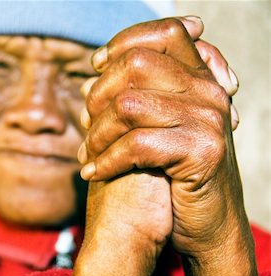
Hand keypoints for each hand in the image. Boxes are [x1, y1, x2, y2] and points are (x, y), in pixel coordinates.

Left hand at [68, 17, 259, 275]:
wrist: (206, 221)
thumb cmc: (171, 173)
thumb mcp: (155, 129)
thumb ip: (131, 100)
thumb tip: (87, 81)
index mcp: (200, 80)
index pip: (164, 34)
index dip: (124, 43)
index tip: (97, 65)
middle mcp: (208, 92)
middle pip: (138, 65)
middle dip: (100, 95)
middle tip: (87, 124)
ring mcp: (209, 119)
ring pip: (129, 106)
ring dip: (98, 134)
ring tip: (88, 154)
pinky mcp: (203, 151)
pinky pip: (137, 145)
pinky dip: (106, 161)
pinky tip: (93, 174)